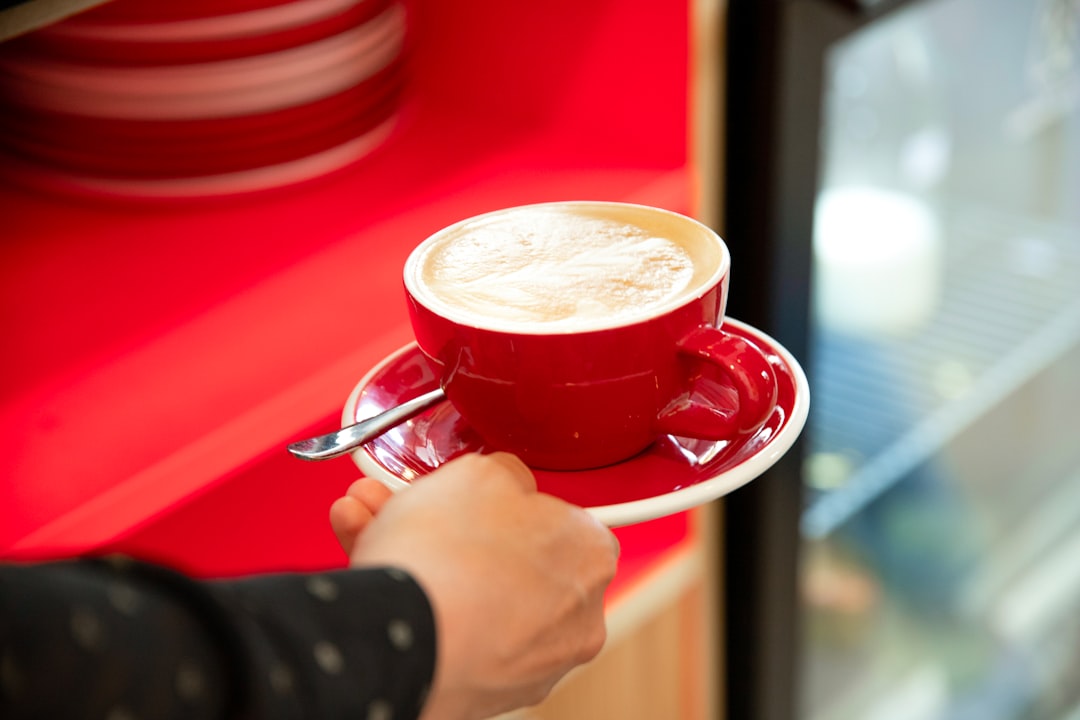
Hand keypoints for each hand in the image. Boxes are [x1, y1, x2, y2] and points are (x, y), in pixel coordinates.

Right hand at [335, 453, 618, 719]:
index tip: (472, 496)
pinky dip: (416, 601)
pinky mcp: (485, 690)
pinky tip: (375, 569)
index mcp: (590, 556)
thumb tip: (501, 482)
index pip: (556, 519)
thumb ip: (502, 473)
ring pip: (472, 592)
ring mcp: (532, 660)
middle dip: (452, 526)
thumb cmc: (452, 559)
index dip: (505, 502)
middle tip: (412, 506)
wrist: (405, 642)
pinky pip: (451, 631)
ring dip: (422, 555)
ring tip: (369, 522)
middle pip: (508, 557)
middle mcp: (575, 616)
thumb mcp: (480, 472)